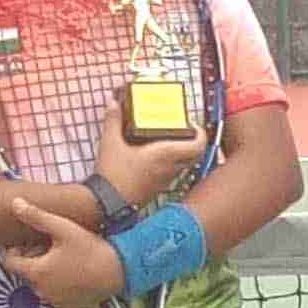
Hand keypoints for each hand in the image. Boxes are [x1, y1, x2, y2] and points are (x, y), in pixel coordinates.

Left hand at [8, 195, 124, 307]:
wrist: (119, 270)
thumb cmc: (90, 248)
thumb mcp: (63, 228)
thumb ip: (36, 216)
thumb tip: (14, 203)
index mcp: (36, 272)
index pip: (10, 262)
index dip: (16, 250)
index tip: (31, 242)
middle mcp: (41, 291)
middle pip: (27, 273)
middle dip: (34, 260)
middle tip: (52, 247)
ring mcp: (54, 301)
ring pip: (41, 284)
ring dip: (46, 273)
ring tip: (64, 259)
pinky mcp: (68, 307)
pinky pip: (55, 295)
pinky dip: (59, 286)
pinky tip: (73, 273)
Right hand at [93, 91, 205, 207]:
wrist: (106, 203)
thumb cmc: (113, 174)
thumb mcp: (110, 143)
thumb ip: (113, 120)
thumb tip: (113, 104)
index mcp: (165, 154)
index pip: (198, 145)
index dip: (201, 133)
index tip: (193, 125)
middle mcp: (170, 168)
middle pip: (195, 155)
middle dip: (193, 142)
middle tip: (183, 131)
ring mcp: (165, 180)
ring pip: (184, 165)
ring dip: (182, 153)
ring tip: (168, 141)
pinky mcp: (157, 189)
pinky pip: (172, 174)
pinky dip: (171, 164)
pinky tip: (156, 158)